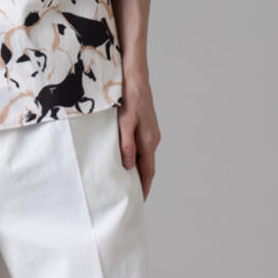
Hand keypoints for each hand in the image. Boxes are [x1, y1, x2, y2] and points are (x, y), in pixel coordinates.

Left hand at [117, 75, 160, 200]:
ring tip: (127, 182)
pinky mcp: (145, 125)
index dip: (143, 187)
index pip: (148, 172)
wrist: (134, 75)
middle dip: (141, 183)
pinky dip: (136, 158)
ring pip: (144, 157)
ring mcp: (150, 132)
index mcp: (149, 141)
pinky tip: (126, 159)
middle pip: (147, 167)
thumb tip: (128, 166)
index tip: (138, 202)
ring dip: (138, 170)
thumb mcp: (125, 120)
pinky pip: (142, 147)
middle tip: (130, 197)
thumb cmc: (129, 96)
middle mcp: (152, 138)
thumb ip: (126, 143)